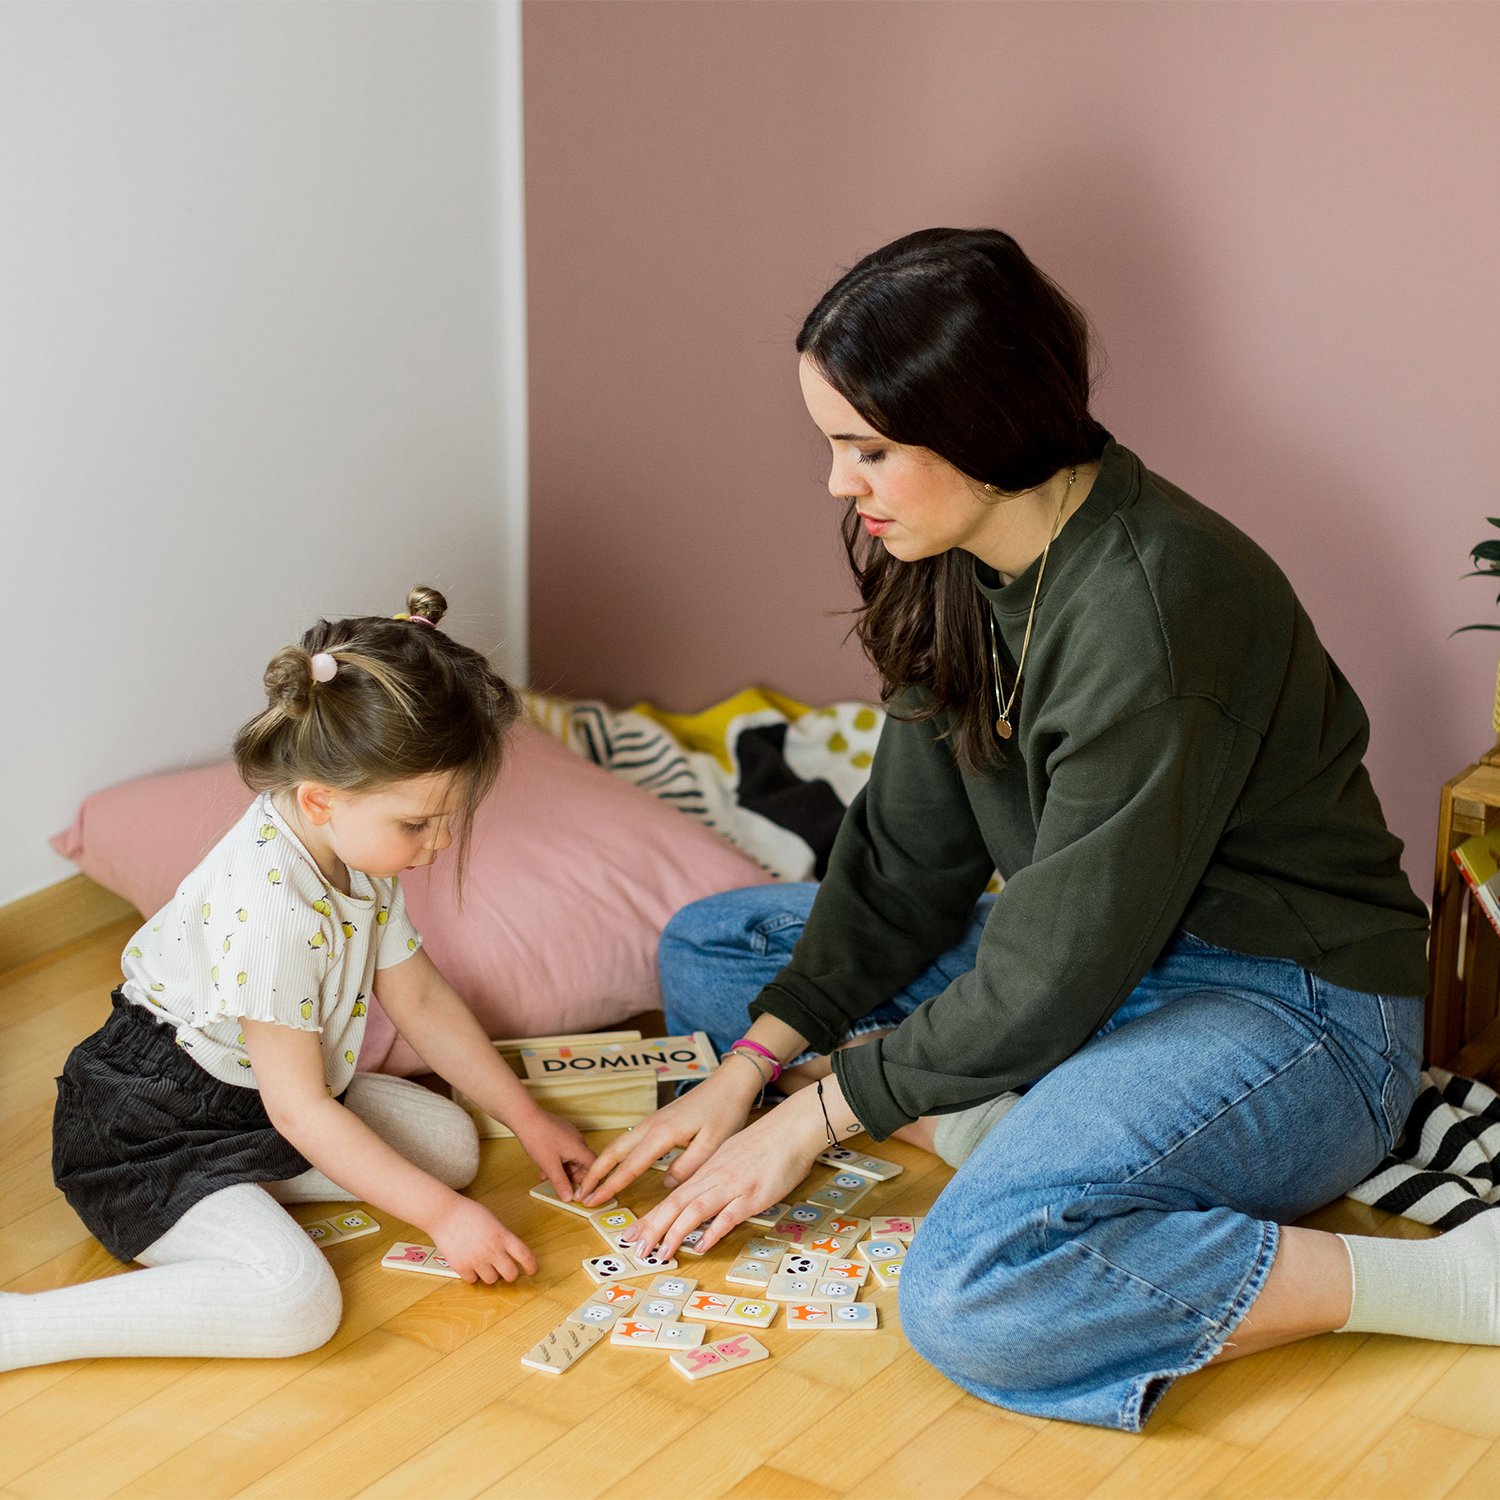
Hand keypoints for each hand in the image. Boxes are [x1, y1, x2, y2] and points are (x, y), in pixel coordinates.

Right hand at [428, 1194, 536, 1283]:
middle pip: (510, 1274)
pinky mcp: (461, 1267)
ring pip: (492, 1280)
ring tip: (484, 1264)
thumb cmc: (469, 1213)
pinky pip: (472, 1280)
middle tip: (506, 1271)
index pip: (524, 1255)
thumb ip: (502, 1237)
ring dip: (490, 1274)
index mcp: (502, 1236)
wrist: (444, 1214)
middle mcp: (492, 1250)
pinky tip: (470, 1264)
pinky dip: (472, 1275)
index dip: (531, 1265)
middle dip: (510, 1274)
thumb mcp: (493, 1221)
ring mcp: (476, 1260)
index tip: (532, 1270)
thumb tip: (509, 1252)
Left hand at [511, 1108, 595, 1201]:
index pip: (593, 1167)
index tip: (583, 1194)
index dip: (590, 1182)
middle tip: (564, 1189)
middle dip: (573, 1177)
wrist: (525, 1117)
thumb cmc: (538, 1138)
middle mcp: (577, 1141)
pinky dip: (557, 1162)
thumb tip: (569, 1198)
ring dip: (562, 1170)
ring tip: (549, 1179)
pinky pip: (564, 1152)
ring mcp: (569, 1136)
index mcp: (580, 1148)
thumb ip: (561, 1183)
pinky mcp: (560, 1134)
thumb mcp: (549, 1165)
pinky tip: (544, 1168)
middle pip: (582, 1164)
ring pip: (571, 1158)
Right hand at [576, 1056, 762, 1206]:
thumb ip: (687, 1167)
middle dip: (594, 1173)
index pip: (630, 1166)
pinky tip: (617, 1163)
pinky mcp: (658, 1120)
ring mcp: (652, 1120)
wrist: (729, 1083)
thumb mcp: (712, 1145)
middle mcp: (651, 1126)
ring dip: (603, 1163)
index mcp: (662, 1134)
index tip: (592, 1200)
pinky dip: (616, 1154)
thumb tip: (664, 1183)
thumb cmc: (724, 1112)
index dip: (610, 1185)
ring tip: (591, 1182)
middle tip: (580, 1194)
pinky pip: (630, 1139)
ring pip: (620, 1144)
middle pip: (614, 1151)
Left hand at [622, 1089, 826, 1259]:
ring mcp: (733, 1186)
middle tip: (635, 1248)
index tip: (634, 1233)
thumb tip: (703, 1197)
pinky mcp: (753, 1195)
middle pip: (676, 1204)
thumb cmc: (766, 1142)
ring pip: (695, 1210)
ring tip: (660, 1253)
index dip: (652, 1216)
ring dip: (674, 1233)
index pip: (673, 1195)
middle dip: (653, 1228)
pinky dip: (713, 1232)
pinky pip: (728, 1215)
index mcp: (708, 1169)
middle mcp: (715, 1177)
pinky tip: (701, 1246)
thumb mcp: (733, 1155)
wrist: (792, 1127)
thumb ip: (717, 1177)